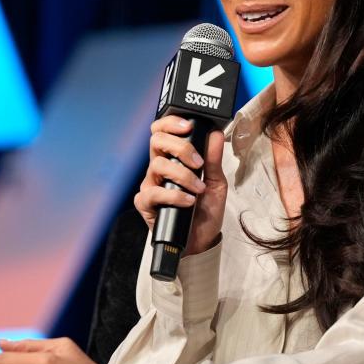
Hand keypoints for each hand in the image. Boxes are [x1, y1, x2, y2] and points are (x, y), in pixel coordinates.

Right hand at [133, 115, 226, 255]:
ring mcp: (151, 185)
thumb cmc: (206, 210)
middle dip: (180, 147)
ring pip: (157, 165)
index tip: (188, 126)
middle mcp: (160, 168)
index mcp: (174, 158)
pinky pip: (153, 192)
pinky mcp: (146, 204)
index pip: (163, 131)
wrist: (202, 240)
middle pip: (157, 141)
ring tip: (198, 188)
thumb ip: (214, 158)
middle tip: (197, 162)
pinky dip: (174, 196)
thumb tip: (216, 133)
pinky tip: (187, 201)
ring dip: (182, 175)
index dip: (170, 123)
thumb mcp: (217, 182)